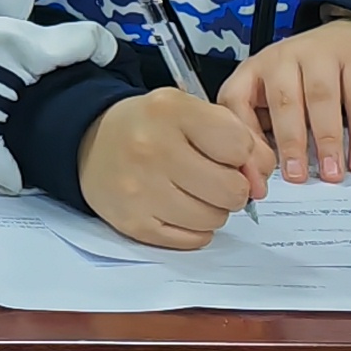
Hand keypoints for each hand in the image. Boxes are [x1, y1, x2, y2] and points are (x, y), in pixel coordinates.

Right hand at [78, 88, 272, 248]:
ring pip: (215, 219)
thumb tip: (260, 181)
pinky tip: (178, 208)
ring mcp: (140, 189)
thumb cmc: (150, 126)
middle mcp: (152, 149)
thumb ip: (237, 136)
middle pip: (231, 190)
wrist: (89, 142)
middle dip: (232, 187)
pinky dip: (194, 228)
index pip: (239, 146)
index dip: (243, 154)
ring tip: (193, 192)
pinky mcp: (133, 223)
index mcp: (170, 111)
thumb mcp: (190, 111)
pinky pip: (193, 239)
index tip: (227, 154)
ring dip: (214, 209)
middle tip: (214, 178)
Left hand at [221, 17, 350, 184]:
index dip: (244, 139)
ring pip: (322, 98)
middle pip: (283, 100)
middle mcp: (284, 58)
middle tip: (297, 176)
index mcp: (254, 69)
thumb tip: (259, 176)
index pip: (236, 100)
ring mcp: (321, 55)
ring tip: (331, 172)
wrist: (346, 37)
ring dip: (327, 140)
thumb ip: (263, 128)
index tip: (255, 174)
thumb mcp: (272, 94)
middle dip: (290, 142)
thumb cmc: (302, 76)